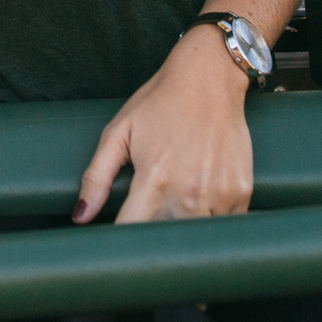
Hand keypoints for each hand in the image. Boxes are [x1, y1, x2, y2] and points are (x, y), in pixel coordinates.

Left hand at [74, 25, 253, 223]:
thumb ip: (97, 176)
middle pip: (166, 241)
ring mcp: (218, 194)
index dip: (121, 243)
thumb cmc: (159, 102)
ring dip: (183, 232)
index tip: (116, 242)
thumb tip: (80, 215)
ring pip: (197, 237)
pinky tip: (200, 200)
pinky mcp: (241, 193)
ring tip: (174, 208)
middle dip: (153, 238)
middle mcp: (188, 192)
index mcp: (154, 179)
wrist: (209, 78)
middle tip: (148, 220)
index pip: (132, 232)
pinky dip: (210, 222)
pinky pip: (225, 226)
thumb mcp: (119, 132)